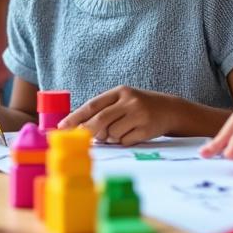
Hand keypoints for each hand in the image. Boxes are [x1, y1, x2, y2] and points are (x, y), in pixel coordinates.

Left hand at [58, 86, 176, 145]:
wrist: (170, 109)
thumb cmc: (139, 106)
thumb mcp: (122, 100)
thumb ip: (103, 109)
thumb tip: (78, 126)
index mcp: (120, 91)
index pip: (92, 104)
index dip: (75, 117)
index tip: (62, 127)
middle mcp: (129, 101)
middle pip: (100, 120)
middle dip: (88, 131)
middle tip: (81, 139)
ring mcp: (139, 115)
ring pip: (112, 133)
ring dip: (110, 138)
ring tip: (120, 131)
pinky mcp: (147, 129)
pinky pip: (125, 141)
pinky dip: (123, 141)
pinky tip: (132, 134)